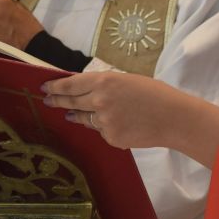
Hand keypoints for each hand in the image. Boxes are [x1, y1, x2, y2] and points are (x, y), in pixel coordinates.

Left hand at [41, 71, 190, 150]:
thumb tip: (82, 92)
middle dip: (56, 101)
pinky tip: (117, 123)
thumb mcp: (126, 80)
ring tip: (71, 113)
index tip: (44, 88)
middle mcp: (99, 100)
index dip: (55, 87)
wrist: (174, 118)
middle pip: (70, 102)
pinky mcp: (110, 137)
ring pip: (83, 118)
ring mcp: (104, 121)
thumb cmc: (155, 94)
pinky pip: (100, 131)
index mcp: (104, 81)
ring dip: (76, 115)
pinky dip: (103, 127)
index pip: (70, 85)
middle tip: (47, 100)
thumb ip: (103, 85)